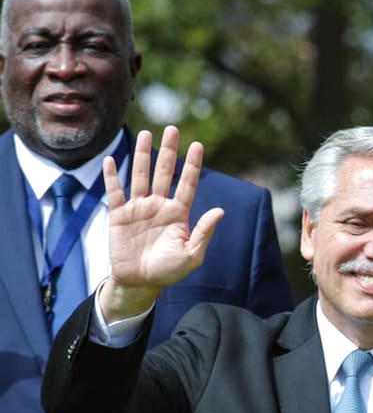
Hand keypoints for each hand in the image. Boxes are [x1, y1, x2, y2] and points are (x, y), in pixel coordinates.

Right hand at [100, 126, 223, 319]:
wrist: (140, 283)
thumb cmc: (169, 271)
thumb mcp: (192, 255)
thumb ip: (204, 232)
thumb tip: (220, 210)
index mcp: (178, 214)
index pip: (188, 184)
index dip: (192, 165)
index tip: (198, 144)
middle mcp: (159, 206)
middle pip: (164, 172)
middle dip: (169, 151)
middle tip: (172, 129)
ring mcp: (139, 209)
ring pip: (141, 176)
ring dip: (143, 155)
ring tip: (146, 134)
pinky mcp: (119, 216)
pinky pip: (115, 192)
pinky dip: (112, 177)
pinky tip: (111, 160)